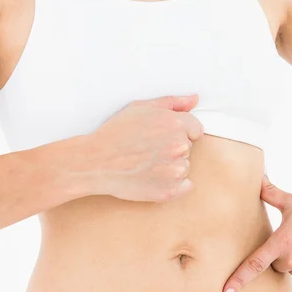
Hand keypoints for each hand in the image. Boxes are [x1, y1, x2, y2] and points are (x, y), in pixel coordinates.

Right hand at [70, 94, 203, 202]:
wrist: (96, 162)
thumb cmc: (114, 134)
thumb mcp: (141, 108)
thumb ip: (172, 102)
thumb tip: (193, 100)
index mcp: (176, 124)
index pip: (195, 130)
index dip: (179, 133)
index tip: (163, 138)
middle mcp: (179, 147)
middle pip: (187, 149)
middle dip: (171, 149)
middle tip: (147, 151)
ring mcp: (175, 171)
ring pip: (184, 168)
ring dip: (170, 167)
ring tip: (146, 164)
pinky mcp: (169, 191)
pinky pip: (185, 187)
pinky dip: (173, 185)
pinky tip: (153, 178)